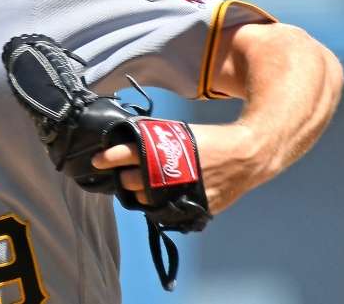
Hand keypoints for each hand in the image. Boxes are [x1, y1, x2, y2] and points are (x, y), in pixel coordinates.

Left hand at [91, 123, 262, 213]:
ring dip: (139, 193)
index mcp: (164, 151)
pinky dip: (157, 204)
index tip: (97, 160)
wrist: (246, 156)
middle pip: (130, 181)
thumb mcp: (178, 133)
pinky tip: (158, 197)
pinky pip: (164, 211)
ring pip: (144, 200)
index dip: (109, 157)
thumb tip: (130, 144)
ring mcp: (179, 193)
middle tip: (124, 173)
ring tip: (142, 185)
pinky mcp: (190, 207)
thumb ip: (154, 139)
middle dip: (123, 177)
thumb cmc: (211, 140)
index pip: (126, 154)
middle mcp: (168, 174)